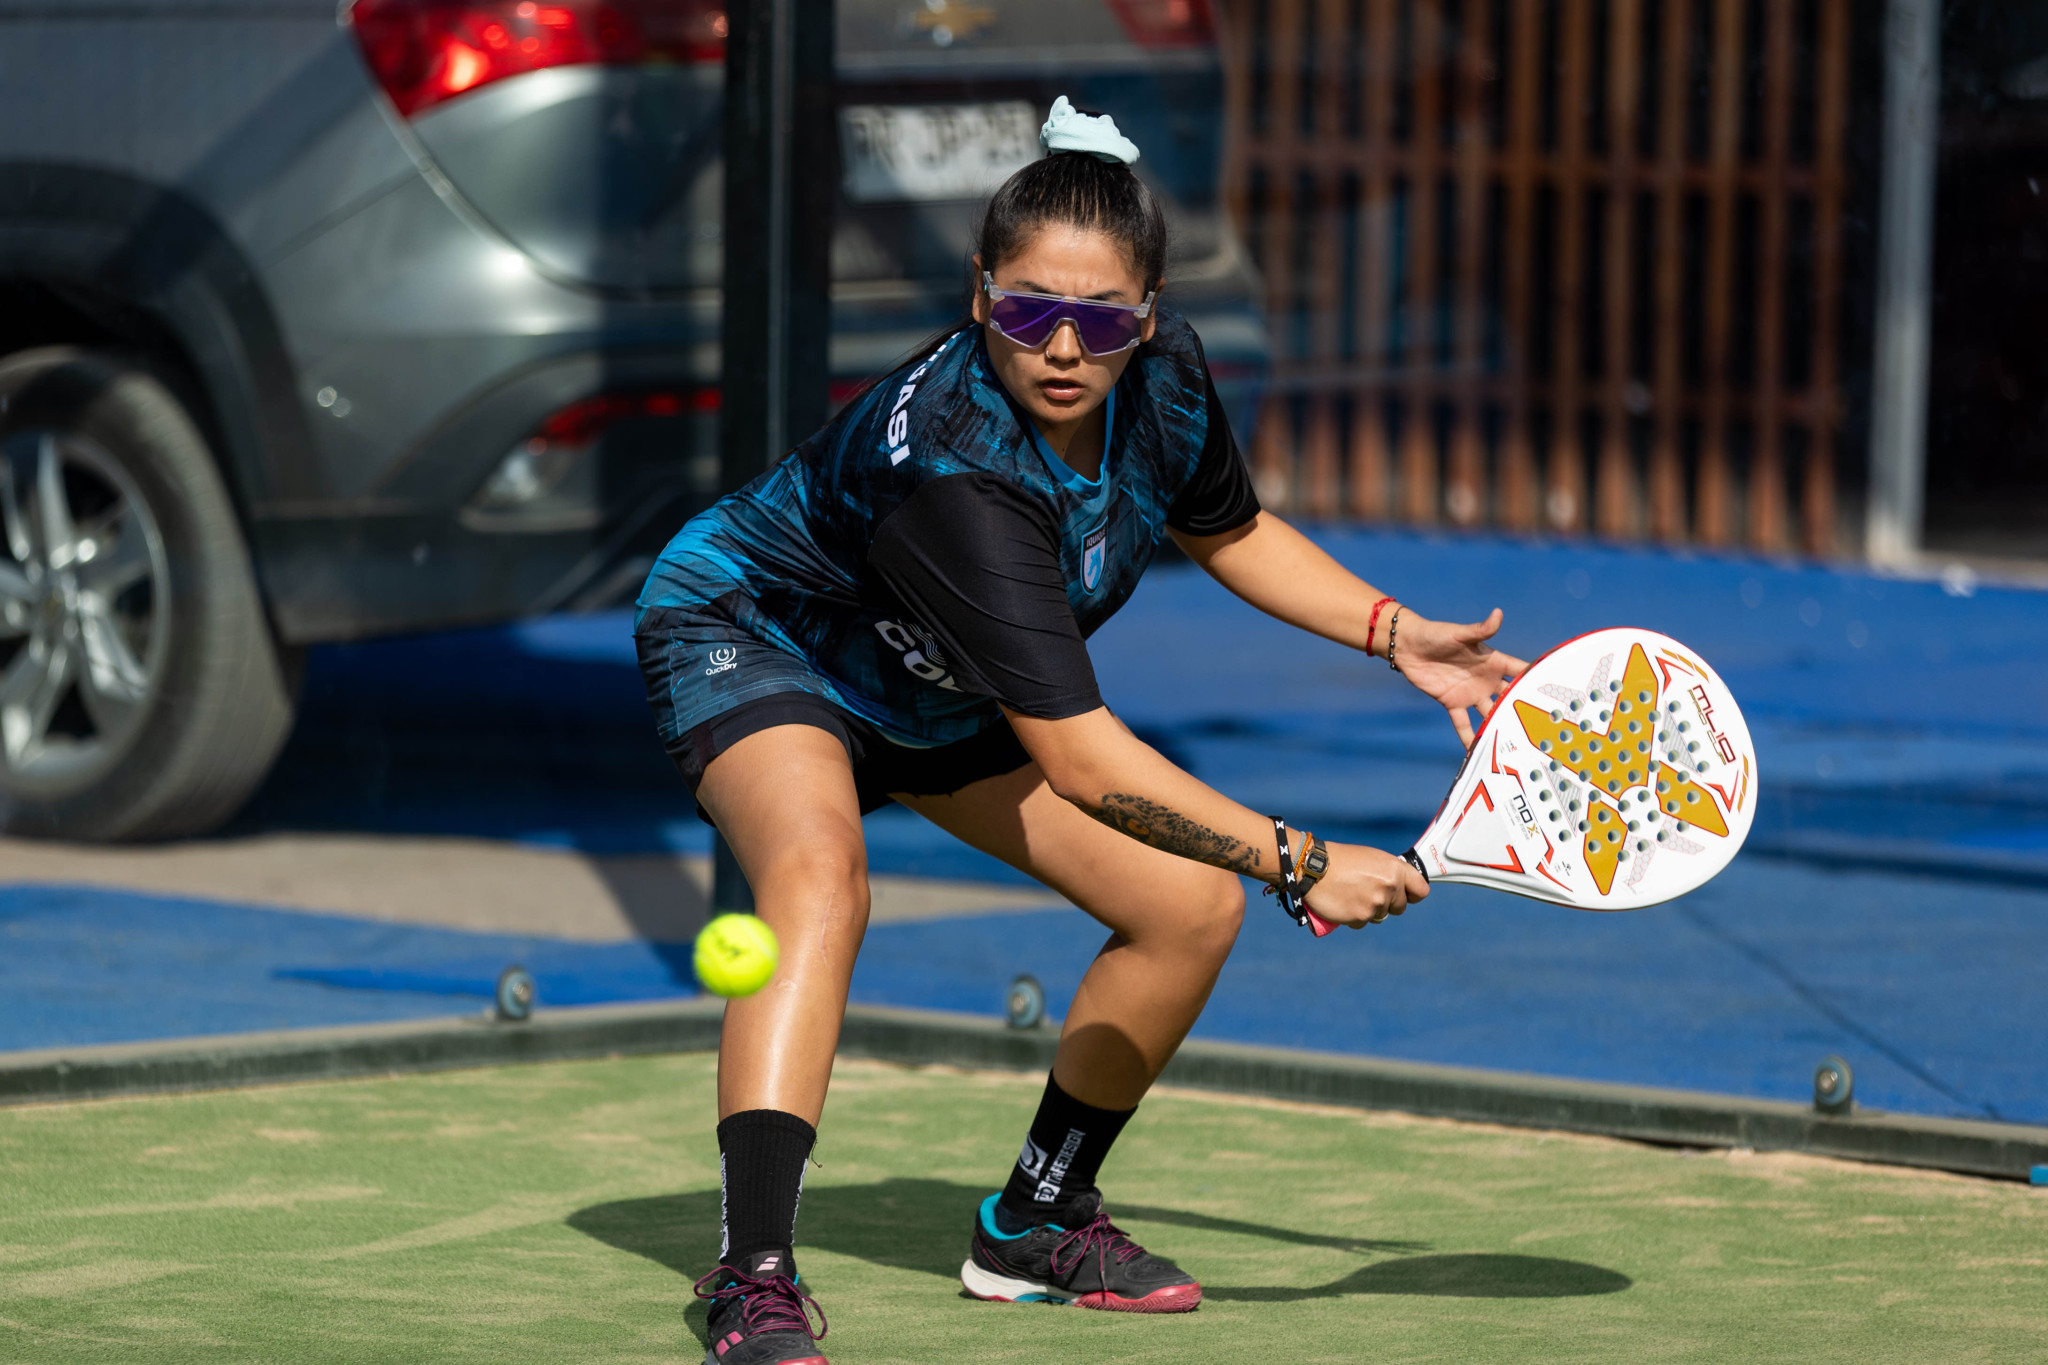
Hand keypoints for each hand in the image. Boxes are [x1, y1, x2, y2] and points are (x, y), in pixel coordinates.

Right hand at [1300, 842, 1429, 927]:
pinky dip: (1354, 917)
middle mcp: (1389, 887)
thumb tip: (1399, 887)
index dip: (1413, 894)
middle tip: (1367, 892)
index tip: (1406, 895)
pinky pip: (1363, 923)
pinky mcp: (1361, 917)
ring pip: (1380, 915)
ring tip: (1351, 894)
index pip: (1421, 890)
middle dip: (1386, 903)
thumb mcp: (1372, 858)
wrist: (1312, 867)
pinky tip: (1343, 903)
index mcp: (1395, 869)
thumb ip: (1389, 873)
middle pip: (1400, 907)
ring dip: (1368, 910)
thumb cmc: (1341, 860)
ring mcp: (1376, 903)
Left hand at [1390, 607, 1528, 748]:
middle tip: (1542, 727)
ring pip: (1491, 713)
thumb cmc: (1437, 634)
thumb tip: (1498, 613)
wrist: (1409, 646)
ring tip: (1516, 744)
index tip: (1556, 692)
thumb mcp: (1461, 633)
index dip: (1536, 679)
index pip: (1520, 671)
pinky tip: (1477, 751)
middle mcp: (1486, 680)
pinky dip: (1469, 737)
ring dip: (1501, 726)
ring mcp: (1471, 693)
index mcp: (1493, 662)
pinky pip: (1463, 723)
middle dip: (1524, 709)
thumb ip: (1481, 629)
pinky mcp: (1452, 703)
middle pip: (1510, 697)